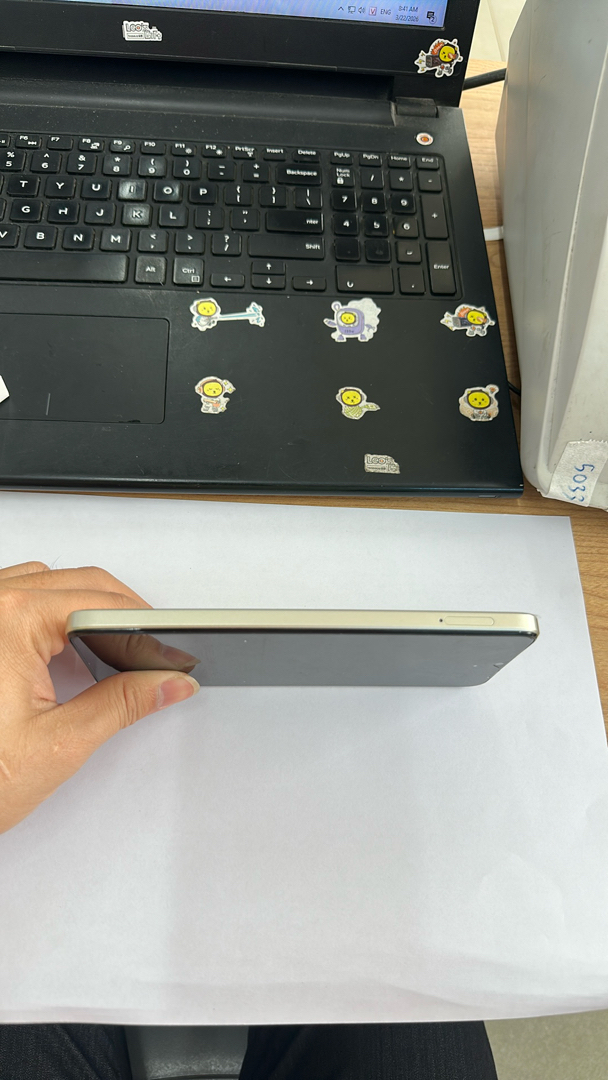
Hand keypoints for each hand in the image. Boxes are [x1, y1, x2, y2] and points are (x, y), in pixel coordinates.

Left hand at [0, 562, 198, 834]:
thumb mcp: (56, 746)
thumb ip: (122, 706)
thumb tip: (166, 683)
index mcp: (10, 621)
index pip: (99, 598)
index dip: (142, 621)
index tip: (164, 644)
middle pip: (77, 582)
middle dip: (119, 613)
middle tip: (145, 653)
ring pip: (46, 582)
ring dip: (81, 607)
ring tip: (105, 651)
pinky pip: (15, 596)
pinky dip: (45, 613)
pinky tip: (56, 650)